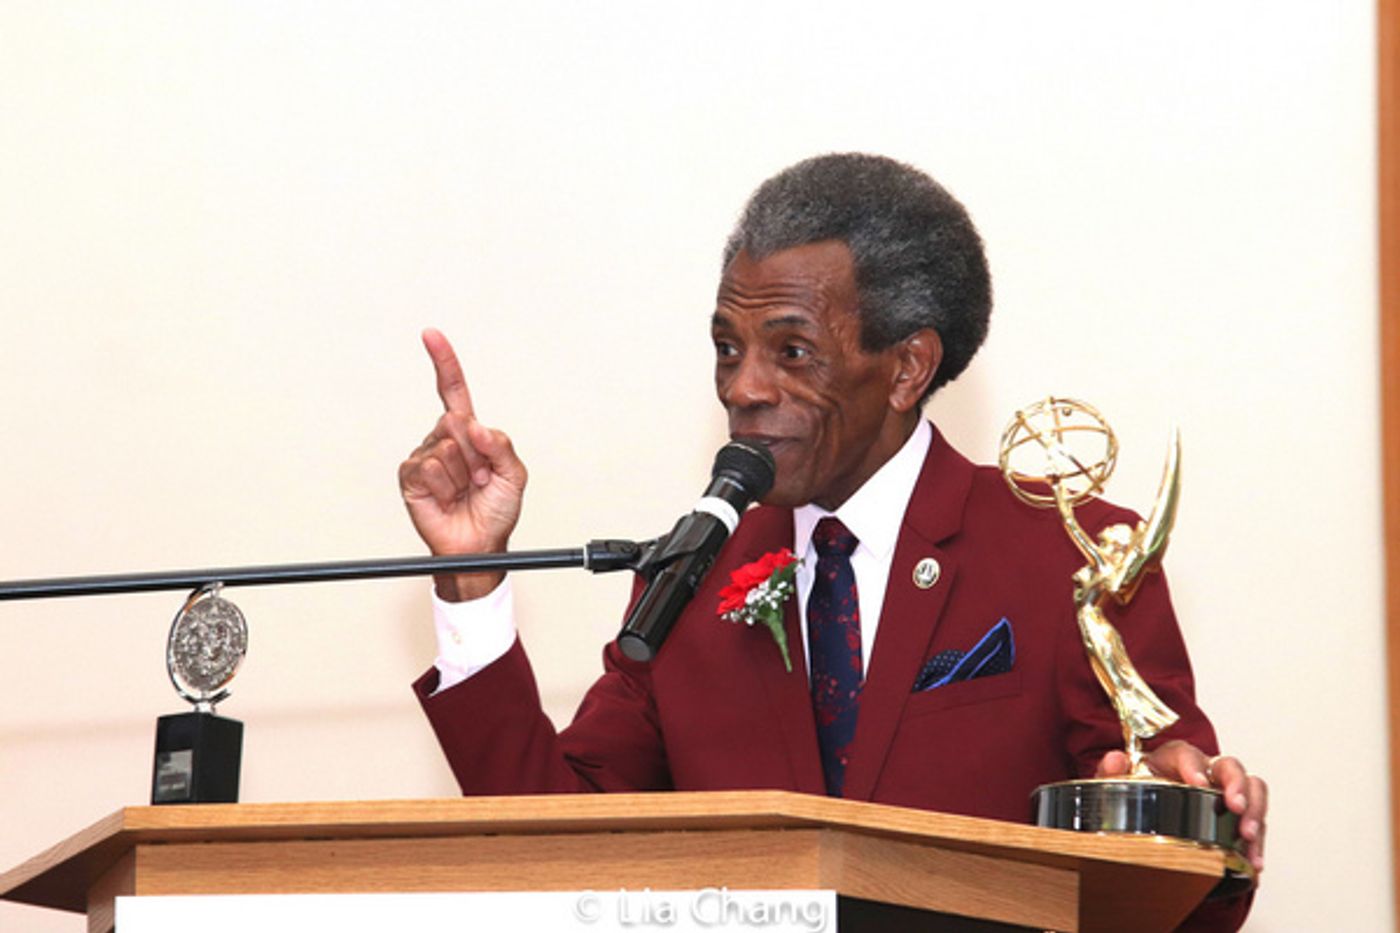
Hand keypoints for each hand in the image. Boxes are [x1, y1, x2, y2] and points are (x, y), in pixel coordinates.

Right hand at [398, 328, 526, 600]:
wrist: (479, 545)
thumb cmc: (497, 511)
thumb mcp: (515, 475)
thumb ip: (501, 444)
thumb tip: (475, 426)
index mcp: (469, 433)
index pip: (453, 390)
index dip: (444, 362)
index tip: (431, 335)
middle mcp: (444, 440)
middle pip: (456, 422)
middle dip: (475, 453)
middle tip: (480, 478)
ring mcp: (426, 457)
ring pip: (445, 447)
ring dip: (462, 474)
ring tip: (465, 491)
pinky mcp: (411, 477)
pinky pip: (429, 467)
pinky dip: (444, 485)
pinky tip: (448, 497)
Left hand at [1096, 740, 1266, 872]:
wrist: (1145, 816)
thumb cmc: (1135, 792)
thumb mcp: (1118, 784)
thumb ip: (1111, 772)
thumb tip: (1115, 760)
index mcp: (1175, 758)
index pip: (1187, 753)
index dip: (1195, 766)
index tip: (1199, 784)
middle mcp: (1206, 769)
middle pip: (1229, 766)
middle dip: (1237, 785)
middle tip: (1235, 807)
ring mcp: (1224, 791)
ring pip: (1252, 789)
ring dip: (1254, 811)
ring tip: (1248, 836)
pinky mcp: (1236, 815)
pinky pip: (1255, 820)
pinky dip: (1257, 841)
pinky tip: (1253, 861)